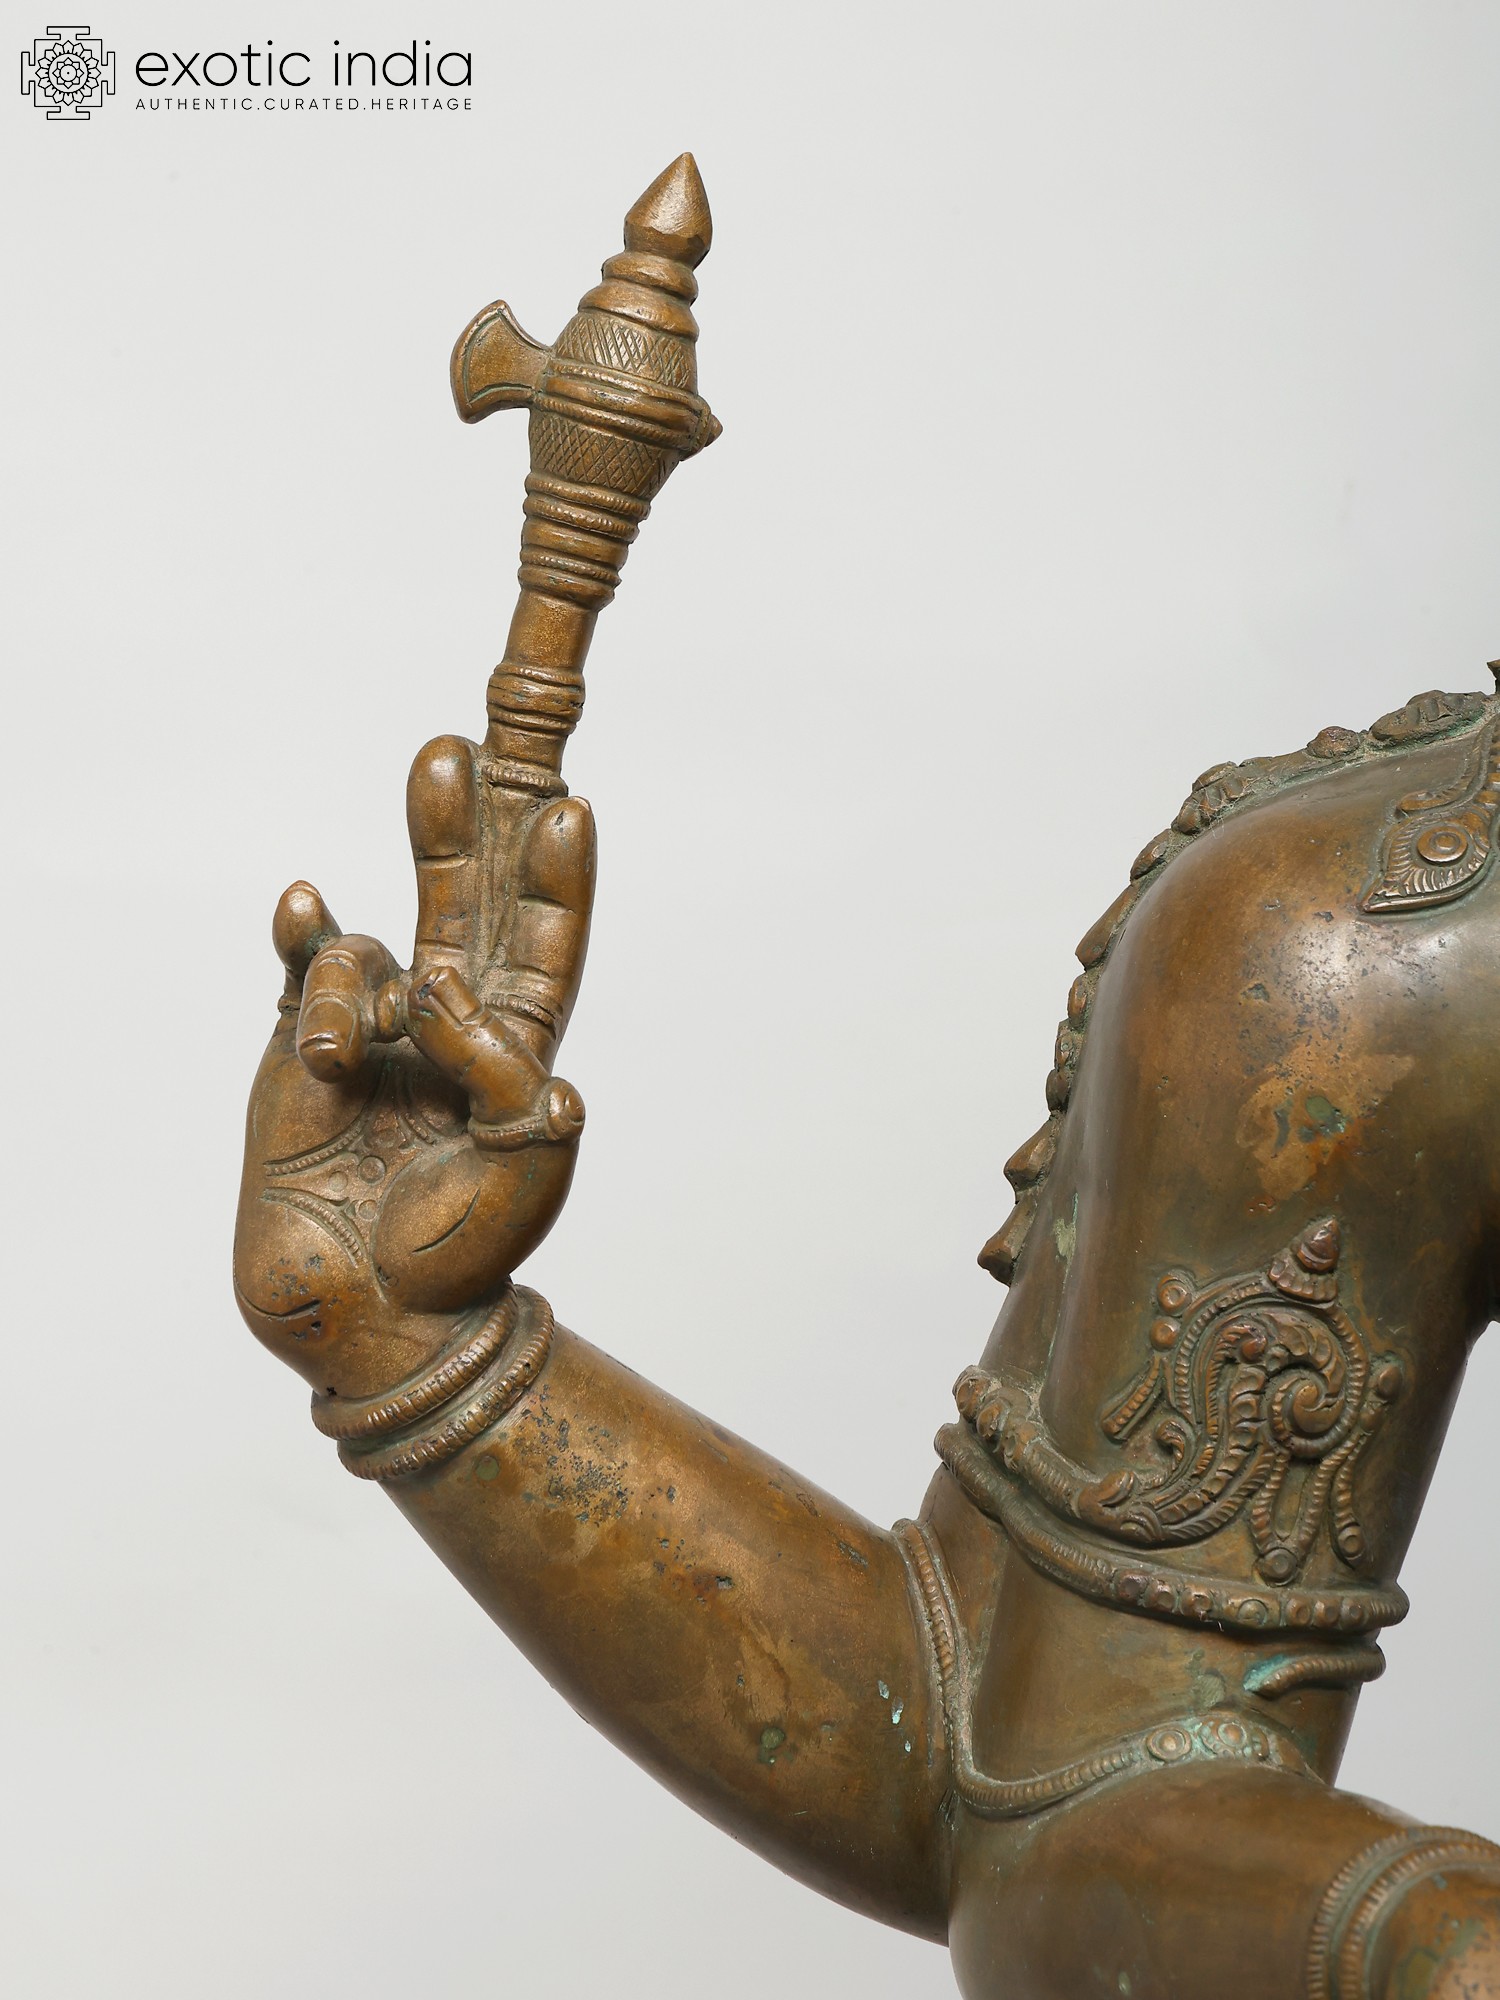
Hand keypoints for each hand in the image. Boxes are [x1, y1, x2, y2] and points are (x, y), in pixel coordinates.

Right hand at [233, 736, 594, 1399]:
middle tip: (449, 750)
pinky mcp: (303, 1045)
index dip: (556, 882)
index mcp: (518, 1047)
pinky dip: (304, 936)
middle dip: (459, 828)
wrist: (364, 1315)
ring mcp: (377, 1028)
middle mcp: (450, 1022)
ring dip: (357, 988)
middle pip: (462, 903)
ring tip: (335, 1063)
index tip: (570, 813)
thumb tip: (442, 985)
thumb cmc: (457, 1254)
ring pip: (373, 951)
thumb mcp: (522, 1174)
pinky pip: (306, 968)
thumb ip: (503, 1077)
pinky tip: (303, 900)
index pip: (545, 946)